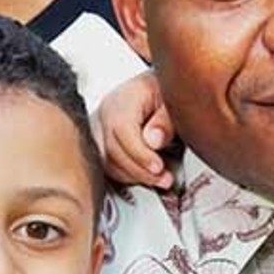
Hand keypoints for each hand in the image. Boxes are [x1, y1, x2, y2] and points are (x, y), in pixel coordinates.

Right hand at [94, 70, 173, 188]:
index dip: (140, 153)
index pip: (121, 129)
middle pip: (112, 150)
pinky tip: (148, 176)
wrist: (159, 93)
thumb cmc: (165, 95)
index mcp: (120, 100)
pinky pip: (109, 167)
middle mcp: (104, 115)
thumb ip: (165, 121)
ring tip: (161, 179)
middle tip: (165, 178)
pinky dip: (129, 175)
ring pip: (108, 163)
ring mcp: (100, 131)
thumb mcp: (173, 103)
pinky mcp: (102, 145)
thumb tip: (153, 140)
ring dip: (135, 176)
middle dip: (140, 170)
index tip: (159, 166)